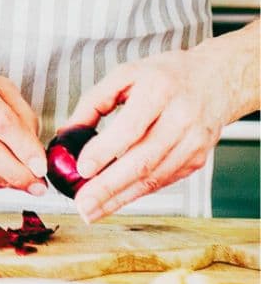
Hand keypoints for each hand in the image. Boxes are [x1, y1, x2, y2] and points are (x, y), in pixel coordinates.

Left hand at [62, 49, 227, 222]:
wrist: (214, 80)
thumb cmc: (164, 76)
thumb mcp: (125, 74)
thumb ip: (94, 101)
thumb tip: (68, 132)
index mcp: (158, 90)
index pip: (130, 127)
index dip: (106, 150)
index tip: (83, 168)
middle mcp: (180, 119)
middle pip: (143, 160)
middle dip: (109, 186)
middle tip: (83, 203)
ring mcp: (192, 143)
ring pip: (154, 177)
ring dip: (121, 197)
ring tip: (93, 209)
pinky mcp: (197, 160)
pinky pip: (164, 180)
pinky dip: (138, 192)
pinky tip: (117, 199)